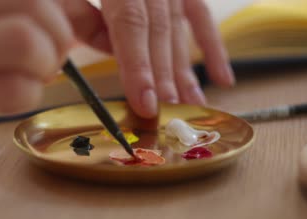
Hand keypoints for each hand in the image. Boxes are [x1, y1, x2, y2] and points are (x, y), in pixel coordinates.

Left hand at [97, 0, 234, 117]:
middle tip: (168, 113)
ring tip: (191, 107)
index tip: (146, 104)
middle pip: (158, 36)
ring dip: (185, 74)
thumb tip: (107, 49)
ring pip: (179, 34)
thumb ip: (83, 16)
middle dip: (163, 79)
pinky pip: (202, 18)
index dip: (139, 67)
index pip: (131, 26)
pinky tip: (223, 80)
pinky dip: (213, 48)